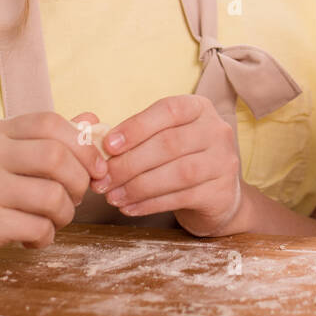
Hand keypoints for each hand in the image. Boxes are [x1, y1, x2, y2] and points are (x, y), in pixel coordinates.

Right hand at [0, 112, 107, 276]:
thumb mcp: (5, 157)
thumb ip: (46, 140)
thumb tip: (92, 121)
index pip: (50, 122)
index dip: (82, 145)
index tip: (94, 168)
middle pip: (57, 157)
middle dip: (79, 181)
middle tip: (75, 198)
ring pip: (52, 196)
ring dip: (65, 214)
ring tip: (53, 220)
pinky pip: (37, 227)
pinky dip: (45, 236)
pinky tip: (33, 239)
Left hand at [91, 95, 243, 236]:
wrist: (217, 196)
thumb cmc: (180, 160)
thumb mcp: (164, 138)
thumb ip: (135, 136)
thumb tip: (92, 139)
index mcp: (199, 108)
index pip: (169, 110)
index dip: (137, 126)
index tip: (108, 145)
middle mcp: (217, 130)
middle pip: (170, 144)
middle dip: (130, 163)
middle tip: (102, 179)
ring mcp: (224, 161)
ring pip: (177, 172)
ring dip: (138, 186)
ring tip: (112, 196)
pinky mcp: (221, 191)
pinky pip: (182, 197)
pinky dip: (151, 204)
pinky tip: (130, 207)